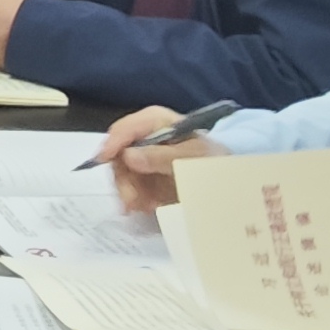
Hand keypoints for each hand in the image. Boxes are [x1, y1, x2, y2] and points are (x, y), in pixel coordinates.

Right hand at [91, 110, 221, 212]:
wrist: (226, 175)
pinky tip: (149, 207)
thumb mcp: (190, 156)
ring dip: (130, 192)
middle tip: (131, 201)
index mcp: (155, 121)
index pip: (124, 129)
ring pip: (122, 174)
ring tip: (146, 208)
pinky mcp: (145, 173)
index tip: (103, 161)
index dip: (112, 144)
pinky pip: (131, 185)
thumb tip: (128, 156)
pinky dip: (137, 198)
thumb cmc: (211, 158)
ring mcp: (143, 155)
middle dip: (123, 179)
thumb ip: (160, 156)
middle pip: (119, 154)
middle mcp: (144, 136)